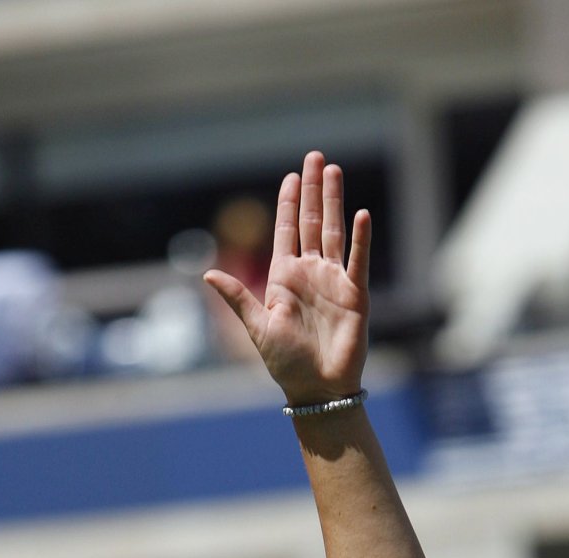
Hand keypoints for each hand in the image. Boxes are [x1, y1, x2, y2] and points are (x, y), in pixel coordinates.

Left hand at [204, 151, 369, 404]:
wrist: (318, 389)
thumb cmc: (286, 363)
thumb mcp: (257, 328)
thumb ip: (237, 298)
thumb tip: (207, 275)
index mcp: (284, 278)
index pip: (286, 230)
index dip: (288, 202)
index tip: (291, 175)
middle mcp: (310, 273)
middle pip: (311, 221)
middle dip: (312, 190)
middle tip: (314, 157)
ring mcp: (333, 281)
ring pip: (334, 231)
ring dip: (333, 201)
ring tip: (333, 171)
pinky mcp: (355, 295)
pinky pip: (358, 260)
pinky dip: (360, 238)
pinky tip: (361, 214)